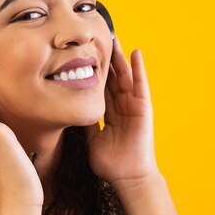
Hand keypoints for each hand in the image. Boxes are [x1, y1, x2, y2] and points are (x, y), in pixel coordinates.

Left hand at [86, 38, 158, 186]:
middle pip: (111, 78)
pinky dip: (139, 68)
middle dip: (104, 59)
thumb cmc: (111, 163)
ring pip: (124, 76)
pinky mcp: (143, 107)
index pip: (99, 88)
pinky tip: (135, 52)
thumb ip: (85, 123)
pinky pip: (140, 84)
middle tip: (96, 39)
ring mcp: (132, 106)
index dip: (91, 72)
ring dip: (119, 58)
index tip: (82, 56)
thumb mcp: (91, 139)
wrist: (128, 177)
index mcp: (109, 114)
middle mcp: (121, 106)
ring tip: (113, 38)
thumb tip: (71, 110)